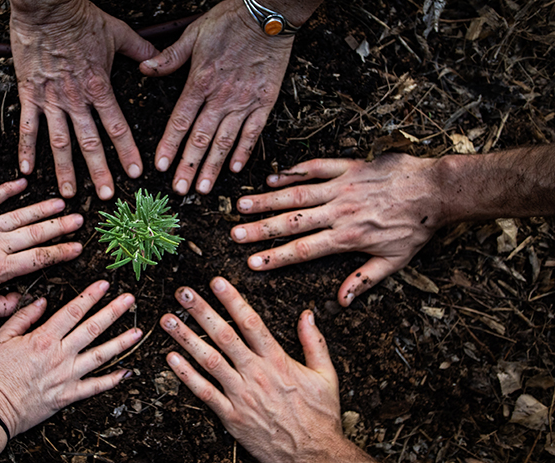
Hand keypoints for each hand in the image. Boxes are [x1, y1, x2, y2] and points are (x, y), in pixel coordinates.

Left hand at [0, 179, 82, 318]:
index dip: (61, 252)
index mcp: (0, 269)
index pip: (39, 259)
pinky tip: (21, 182)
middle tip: (79, 220)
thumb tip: (22, 300)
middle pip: (36, 233)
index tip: (77, 248)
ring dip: (42, 208)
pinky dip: (6, 190)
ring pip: (19, 215)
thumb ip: (2, 307)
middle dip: (60, 226)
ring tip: (61, 202)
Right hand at [0, 280, 141, 436]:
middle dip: (113, 312)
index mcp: (43, 339)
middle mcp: (60, 356)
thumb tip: (42, 302)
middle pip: (92, 329)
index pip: (72, 311)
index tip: (104, 285)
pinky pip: (95, 387)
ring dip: (121, 343)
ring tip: (137, 332)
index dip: (90, 296)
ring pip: (100, 356)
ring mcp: (67, 376)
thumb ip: (23, 317)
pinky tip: (126, 373)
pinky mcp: (68, 395)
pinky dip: (112, 380)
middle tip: (129, 300)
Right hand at [10, 0, 157, 199]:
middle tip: (106, 196)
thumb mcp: (118, 33)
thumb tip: (159, 59)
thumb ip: (141, 50)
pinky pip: (28, 126)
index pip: (118, 127)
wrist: (46, 6)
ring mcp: (51, 99)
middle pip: (90, 143)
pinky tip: (26, 171)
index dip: (127, 152)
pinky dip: (26, 150)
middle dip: (99, 172)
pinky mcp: (29, 94)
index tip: (135, 173)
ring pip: (59, 142)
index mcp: (100, 87)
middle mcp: (76, 99)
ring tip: (68, 194)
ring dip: (64, 171)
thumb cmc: (81, 18)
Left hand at [140, 0, 293, 194]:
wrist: (267, 15)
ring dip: (213, 167)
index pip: (180, 121)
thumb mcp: (192, 34)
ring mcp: (244, 102)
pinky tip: (234, 168)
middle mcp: (221, 97)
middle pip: (201, 139)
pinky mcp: (264, 101)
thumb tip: (144, 68)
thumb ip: (169, 57)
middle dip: (188, 167)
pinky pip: (252, 132)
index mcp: (200, 82)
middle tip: (179, 189)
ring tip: (203, 188)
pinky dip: (243, 151)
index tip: (161, 166)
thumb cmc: (229, 21)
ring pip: (224, 141)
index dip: (170, 145)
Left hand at [161, 277, 373, 462]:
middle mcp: (256, 374)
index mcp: (278, 361)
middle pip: (224, 336)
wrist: (313, 455)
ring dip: (185, 338)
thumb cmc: (319, 417)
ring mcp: (241, 395)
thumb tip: (307, 315)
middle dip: (201, 312)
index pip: (252, 323)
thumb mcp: (326, 376)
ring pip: (209, 361)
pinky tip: (171, 358)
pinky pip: (204, 392)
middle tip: (182, 293)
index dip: (232, 300)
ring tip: (167, 320)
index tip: (216, 283)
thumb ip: (315, 343)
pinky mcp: (231, 416)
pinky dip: (186, 375)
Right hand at [231, 154, 443, 305]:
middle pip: (292, 222)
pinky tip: (272, 178)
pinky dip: (293, 172)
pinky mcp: (349, 167)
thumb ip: (364, 280)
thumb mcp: (394, 261)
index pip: (303, 250)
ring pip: (297, 194)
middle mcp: (339, 212)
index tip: (252, 263)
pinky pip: (315, 167)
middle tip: (235, 233)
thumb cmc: (416, 227)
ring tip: (242, 204)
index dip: (276, 257)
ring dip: (268, 200)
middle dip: (260, 229)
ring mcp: (342, 187)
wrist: (436, 190)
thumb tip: (341, 301)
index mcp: (347, 238)